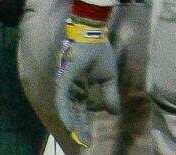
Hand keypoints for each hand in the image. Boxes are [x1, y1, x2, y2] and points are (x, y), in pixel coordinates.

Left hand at [55, 16, 119, 148]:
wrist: (92, 33)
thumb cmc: (98, 51)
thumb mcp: (109, 77)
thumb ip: (110, 94)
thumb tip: (113, 112)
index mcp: (80, 85)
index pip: (81, 108)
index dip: (83, 122)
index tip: (87, 138)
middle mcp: (71, 84)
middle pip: (73, 109)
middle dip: (78, 126)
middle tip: (83, 142)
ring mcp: (66, 80)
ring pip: (66, 105)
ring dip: (72, 121)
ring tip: (77, 136)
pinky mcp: (64, 74)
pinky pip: (63, 94)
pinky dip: (64, 108)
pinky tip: (68, 121)